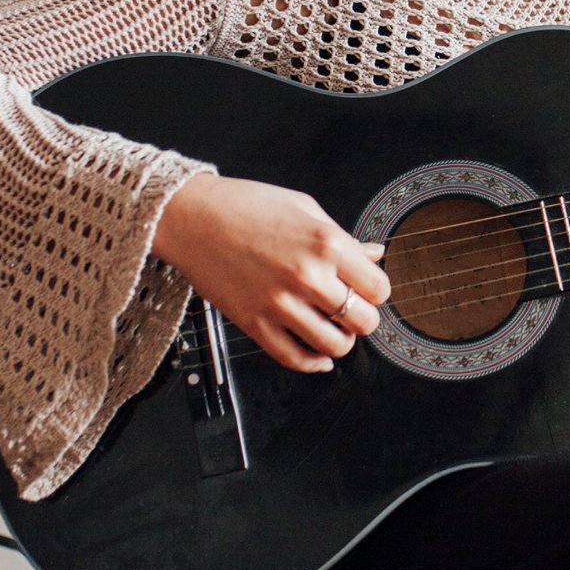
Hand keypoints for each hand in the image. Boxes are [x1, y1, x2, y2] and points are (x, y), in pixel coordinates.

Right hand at [151, 174, 389, 371]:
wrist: (192, 217)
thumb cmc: (245, 205)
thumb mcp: (305, 208)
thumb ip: (344, 238)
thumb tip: (374, 255)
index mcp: (326, 243)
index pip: (377, 288)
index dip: (376, 292)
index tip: (367, 290)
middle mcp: (307, 276)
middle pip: (363, 321)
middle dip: (363, 319)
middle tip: (352, 311)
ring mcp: (280, 304)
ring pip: (334, 346)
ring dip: (340, 342)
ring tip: (333, 329)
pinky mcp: (254, 324)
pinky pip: (294, 359)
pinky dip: (313, 363)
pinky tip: (317, 356)